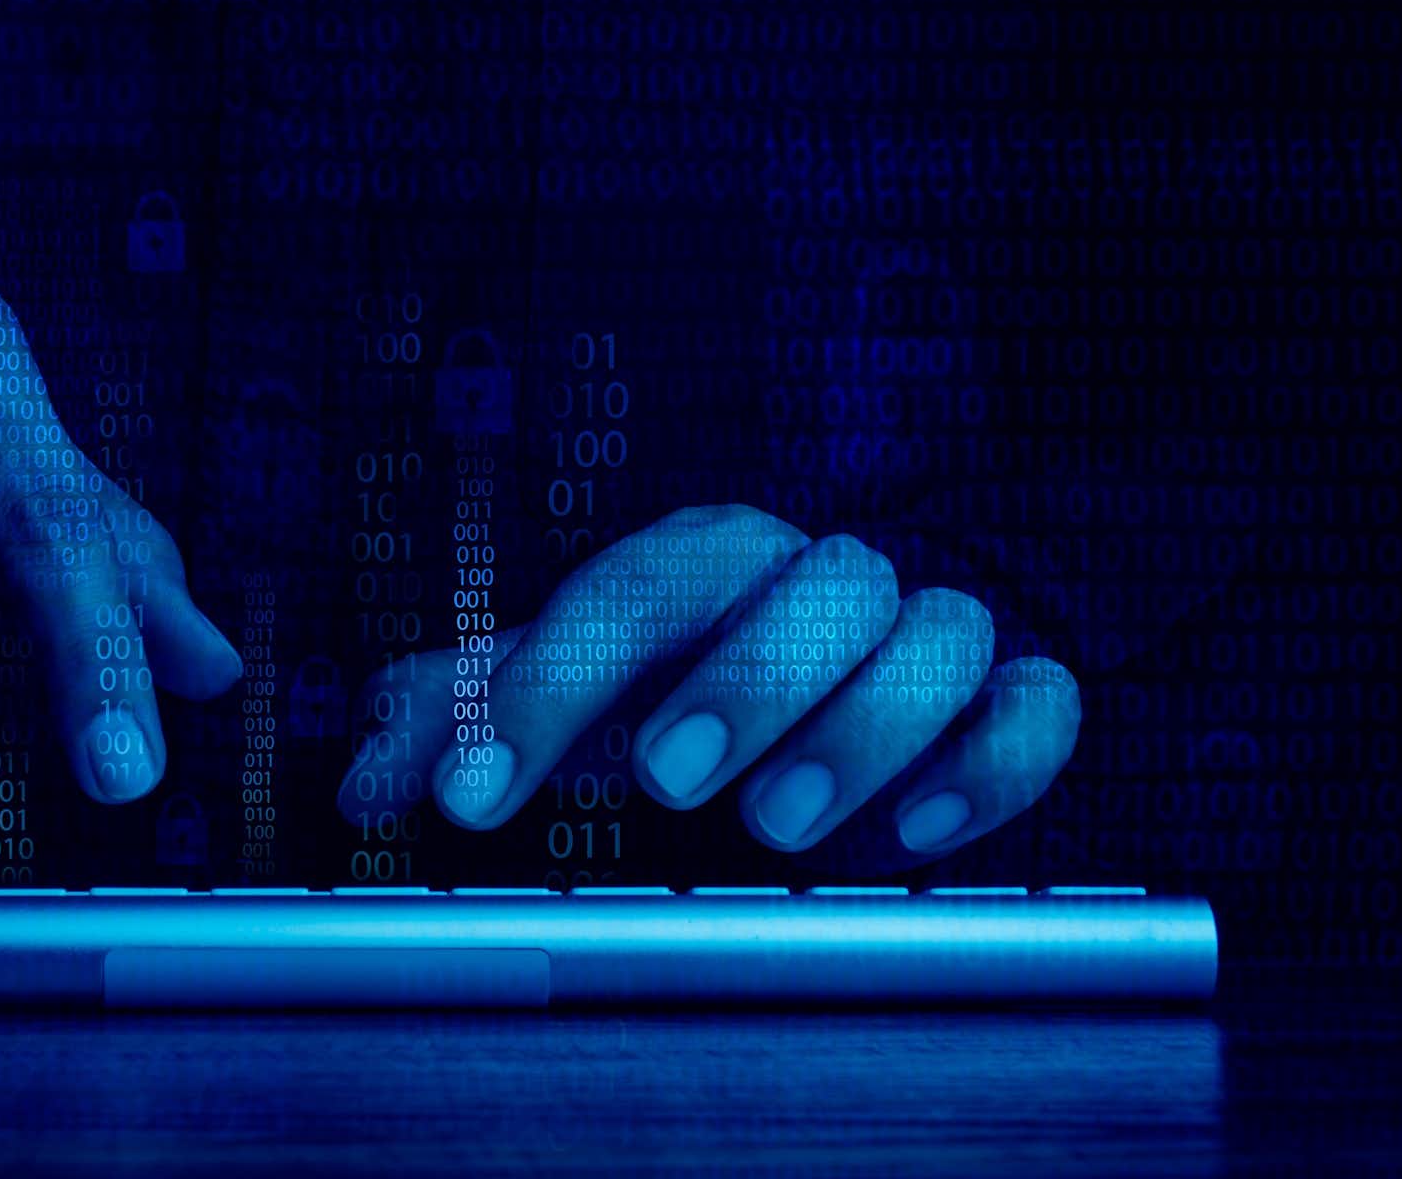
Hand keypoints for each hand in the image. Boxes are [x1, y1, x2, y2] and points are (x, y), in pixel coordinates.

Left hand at [337, 506, 1078, 869]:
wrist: (848, 664)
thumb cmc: (685, 681)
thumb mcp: (570, 697)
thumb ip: (467, 719)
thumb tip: (364, 771)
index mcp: (704, 565)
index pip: (631, 589)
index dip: (548, 685)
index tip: (475, 796)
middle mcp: (820, 581)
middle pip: (814, 582)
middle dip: (742, 680)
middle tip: (665, 783)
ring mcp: (926, 633)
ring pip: (936, 632)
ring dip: (859, 728)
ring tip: (778, 829)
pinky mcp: (1011, 698)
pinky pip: (1037, 703)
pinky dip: (992, 761)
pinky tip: (920, 837)